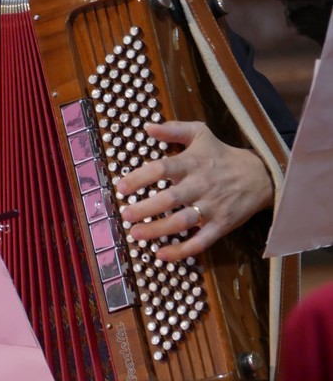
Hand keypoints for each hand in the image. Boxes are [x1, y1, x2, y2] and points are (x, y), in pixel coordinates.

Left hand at [116, 120, 273, 260]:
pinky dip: (181, 251)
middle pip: (170, 198)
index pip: (162, 168)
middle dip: (144, 208)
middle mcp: (201, 185)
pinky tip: (162, 254)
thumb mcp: (200, 134)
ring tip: (136, 234)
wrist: (260, 175)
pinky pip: (200, 242)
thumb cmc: (222, 154)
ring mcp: (212, 207)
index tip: (121, 187)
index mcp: (192, 163)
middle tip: (125, 214)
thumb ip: (174, 129)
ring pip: (182, 222)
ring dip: (157, 230)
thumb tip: (148, 126)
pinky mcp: (221, 225)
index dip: (140, 178)